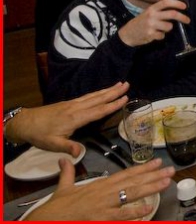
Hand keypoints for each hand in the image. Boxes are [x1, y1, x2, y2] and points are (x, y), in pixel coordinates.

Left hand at [5, 82, 129, 152]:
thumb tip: (79, 154)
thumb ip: (67, 147)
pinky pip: (87, 96)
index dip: (113, 105)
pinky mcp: (69, 103)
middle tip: (127, 84)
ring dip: (107, 90)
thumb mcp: (52, 145)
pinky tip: (101, 92)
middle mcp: (76, 108)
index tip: (126, 98)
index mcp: (75, 118)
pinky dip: (97, 93)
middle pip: (98, 99)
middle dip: (113, 92)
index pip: (98, 111)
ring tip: (119, 84)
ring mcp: (73, 104)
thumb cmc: (40, 135)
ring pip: (93, 96)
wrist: (26, 122)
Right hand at [26, 158, 173, 220]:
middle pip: (133, 182)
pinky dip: (135, 212)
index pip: (125, 174)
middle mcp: (104, 192)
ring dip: (151, 188)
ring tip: (167, 183)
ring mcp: (103, 205)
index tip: (157, 163)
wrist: (45, 221)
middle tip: (171, 170)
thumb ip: (68, 173)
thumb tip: (64, 159)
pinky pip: (121, 216)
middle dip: (153, 176)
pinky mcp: (100, 218)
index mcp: (99, 185)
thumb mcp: (64, 188)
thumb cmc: (55, 208)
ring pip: (131, 195)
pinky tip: (148, 209)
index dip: (142, 168)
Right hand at [117, 0, 189, 46]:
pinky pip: (163, 35)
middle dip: (182, 17)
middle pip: (172, 14)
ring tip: (161, 29)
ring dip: (169, 29)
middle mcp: (152, 15)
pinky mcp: (150, 34)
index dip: (176, 3)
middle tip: (188, 20)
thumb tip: (176, 11)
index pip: (166, 2)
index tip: (185, 6)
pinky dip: (161, 36)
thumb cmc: (141, 22)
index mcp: (152, 8)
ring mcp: (151, 25)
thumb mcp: (149, 13)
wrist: (127, 33)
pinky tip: (155, 35)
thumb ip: (160, 11)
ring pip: (169, 26)